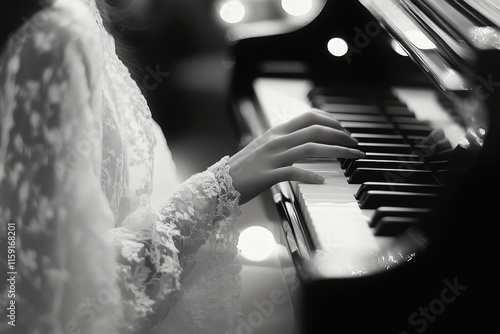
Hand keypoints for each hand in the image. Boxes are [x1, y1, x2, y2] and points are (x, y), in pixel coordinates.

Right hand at [228, 109, 364, 203]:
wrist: (219, 185)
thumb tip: (303, 141)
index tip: (345, 130)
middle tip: (355, 145)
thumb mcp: (263, 149)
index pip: (309, 117)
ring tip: (352, 157)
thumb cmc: (242, 170)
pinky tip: (322, 180)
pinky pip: (294, 172)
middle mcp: (276, 140)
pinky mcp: (268, 175)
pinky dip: (311, 176)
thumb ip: (282, 142)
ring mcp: (272, 157)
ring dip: (337, 151)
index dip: (331, 121)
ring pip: (311, 148)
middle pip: (316, 130)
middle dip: (341, 135)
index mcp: (276, 132)